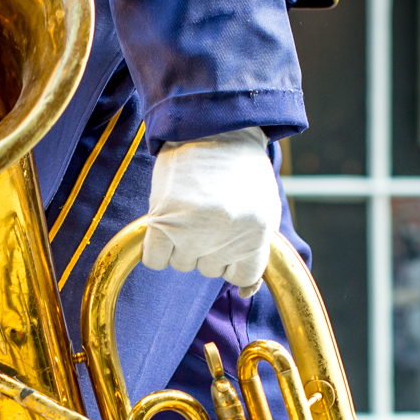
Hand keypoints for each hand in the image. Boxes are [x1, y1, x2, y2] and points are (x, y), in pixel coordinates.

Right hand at [141, 125, 279, 295]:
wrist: (213, 126)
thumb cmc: (240, 168)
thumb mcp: (263, 209)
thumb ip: (257, 250)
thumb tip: (247, 292)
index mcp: (257, 234)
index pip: (244, 279)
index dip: (233, 268)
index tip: (226, 251)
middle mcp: (227, 236)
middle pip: (209, 271)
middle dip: (208, 248)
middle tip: (208, 214)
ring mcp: (194, 230)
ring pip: (182, 264)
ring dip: (182, 244)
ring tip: (189, 210)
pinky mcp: (164, 219)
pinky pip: (155, 260)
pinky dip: (157, 248)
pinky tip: (165, 225)